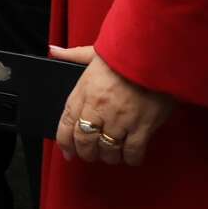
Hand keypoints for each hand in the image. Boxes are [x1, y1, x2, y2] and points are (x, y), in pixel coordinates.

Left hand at [53, 45, 174, 166]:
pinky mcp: (142, 126)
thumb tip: (53, 50)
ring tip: (111, 155)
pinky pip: (133, 151)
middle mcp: (98, 109)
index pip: (66, 123)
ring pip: (107, 149)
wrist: (154, 55)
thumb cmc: (125, 53)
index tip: (68, 152)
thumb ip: (72, 56)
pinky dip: (131, 158)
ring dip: (108, 156)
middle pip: (85, 140)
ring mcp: (120, 120)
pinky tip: (131, 156)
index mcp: (84, 92)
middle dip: (86, 152)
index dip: (65, 142)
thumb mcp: (94, 52)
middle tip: (91, 155)